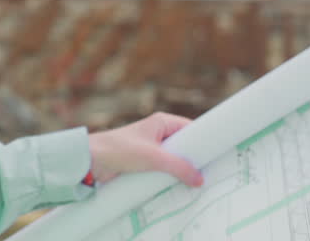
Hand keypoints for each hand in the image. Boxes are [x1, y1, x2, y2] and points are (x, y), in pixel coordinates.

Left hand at [87, 112, 203, 186]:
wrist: (91, 161)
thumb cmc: (118, 149)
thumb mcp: (153, 157)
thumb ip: (178, 167)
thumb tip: (199, 178)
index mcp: (162, 122)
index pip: (191, 129)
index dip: (204, 140)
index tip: (218, 152)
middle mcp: (158, 133)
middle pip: (185, 146)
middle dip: (195, 158)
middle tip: (210, 171)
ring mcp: (151, 149)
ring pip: (174, 160)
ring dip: (182, 170)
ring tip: (197, 182)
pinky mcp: (144, 163)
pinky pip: (164, 170)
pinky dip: (170, 177)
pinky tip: (178, 186)